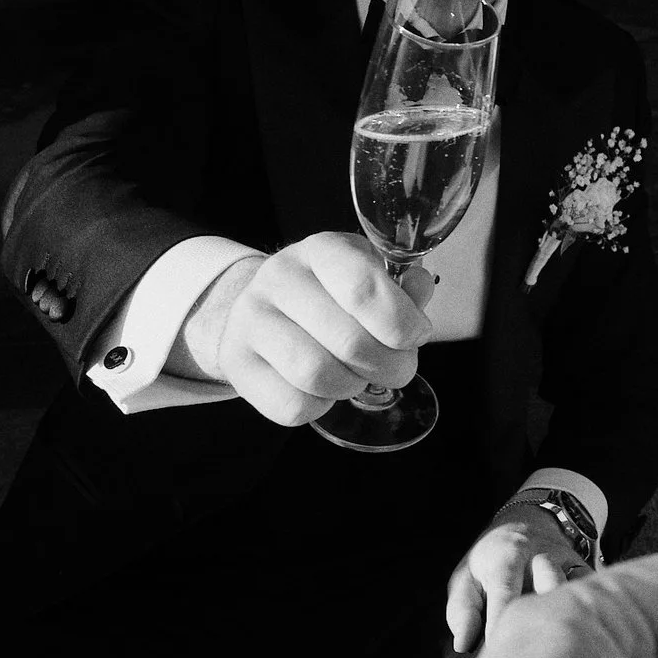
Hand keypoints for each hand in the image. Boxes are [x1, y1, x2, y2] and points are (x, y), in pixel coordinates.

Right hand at [171, 234, 433, 425]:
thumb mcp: (368, 275)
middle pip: (349, 342)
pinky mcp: (237, 363)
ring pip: (317, 376)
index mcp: (321, 250)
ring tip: (359, 377)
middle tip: (396, 369)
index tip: (416, 336)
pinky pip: (291, 405)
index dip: (401, 322)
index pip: (363, 288)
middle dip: (389, 366)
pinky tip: (324, 389)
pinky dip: (321, 406)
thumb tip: (420, 289)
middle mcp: (279, 278)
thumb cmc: (331, 293)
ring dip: (353, 386)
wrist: (264, 308)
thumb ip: (401, 286)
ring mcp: (250, 320)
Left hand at [446, 503, 589, 653]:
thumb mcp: (467, 579)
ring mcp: (567, 561)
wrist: (527, 524)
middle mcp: (540, 555)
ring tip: (563, 650)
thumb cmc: (491, 563)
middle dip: (544, 619)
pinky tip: (587, 636)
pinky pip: (594, 590)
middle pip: (549, 585)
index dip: (501, 626)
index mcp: (506, 558)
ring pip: (575, 589)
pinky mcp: (585, 568)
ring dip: (570, 617)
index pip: (506, 595)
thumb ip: (462, 611)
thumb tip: (464, 644)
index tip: (498, 656)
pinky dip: (593, 611)